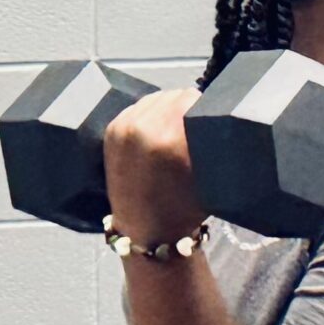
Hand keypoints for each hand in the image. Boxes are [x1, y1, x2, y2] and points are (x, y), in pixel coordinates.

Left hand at [104, 87, 205, 246]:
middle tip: (192, 126)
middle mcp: (142, 128)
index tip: (208, 120)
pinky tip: (157, 132)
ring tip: (174, 129)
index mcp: (169, 138)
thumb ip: (208, 134)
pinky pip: (138, 108)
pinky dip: (149, 115)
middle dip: (185, 108)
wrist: (146, 229)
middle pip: (173, 95)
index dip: (204, 107)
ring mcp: (123, 128)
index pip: (192, 98)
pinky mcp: (112, 131)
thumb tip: (212, 106)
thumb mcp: (209, 170)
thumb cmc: (186, 206)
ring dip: (166, 109)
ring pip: (154, 98)